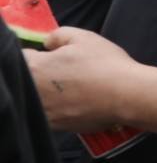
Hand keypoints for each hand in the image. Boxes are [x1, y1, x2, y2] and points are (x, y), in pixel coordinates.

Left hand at [23, 27, 141, 131]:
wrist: (127, 96)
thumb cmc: (105, 64)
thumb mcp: (83, 37)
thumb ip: (57, 36)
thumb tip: (48, 45)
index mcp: (34, 67)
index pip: (22, 57)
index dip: (38, 54)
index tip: (52, 56)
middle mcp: (33, 92)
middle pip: (28, 80)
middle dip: (42, 74)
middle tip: (66, 71)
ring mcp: (43, 112)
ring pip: (39, 98)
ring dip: (50, 93)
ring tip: (75, 88)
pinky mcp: (57, 126)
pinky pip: (52, 113)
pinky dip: (61, 108)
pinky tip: (80, 101)